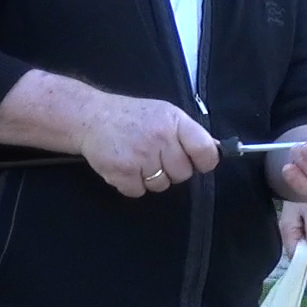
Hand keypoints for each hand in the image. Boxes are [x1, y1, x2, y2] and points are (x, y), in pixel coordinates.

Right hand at [77, 94, 218, 197]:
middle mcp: (160, 137)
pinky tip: (125, 166)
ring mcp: (140, 155)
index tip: (199, 163)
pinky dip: (131, 184)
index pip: (205, 150)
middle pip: (183, 174)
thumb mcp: (165, 114)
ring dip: (151, 178)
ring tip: (138, 159)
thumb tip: (215, 151)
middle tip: (155, 156)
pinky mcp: (122, 171)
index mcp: (174, 122)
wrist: (91, 116)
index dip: (205, 162)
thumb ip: (189, 133)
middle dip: (172, 170)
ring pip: (161, 185)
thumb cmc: (133, 117)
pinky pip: (138, 192)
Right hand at [278, 200, 306, 255]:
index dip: (306, 255)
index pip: (293, 252)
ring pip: (299, 246)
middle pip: (296, 251)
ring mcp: (290, 231)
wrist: (298, 183)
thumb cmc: (302, 196)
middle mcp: (286, 233)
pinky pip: (301, 239)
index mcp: (287, 230)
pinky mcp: (295, 228)